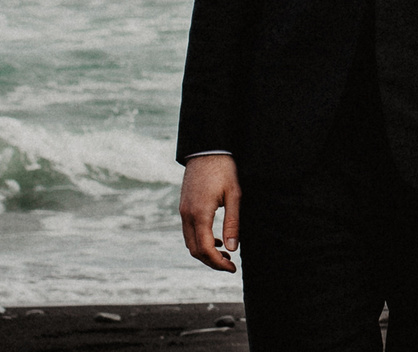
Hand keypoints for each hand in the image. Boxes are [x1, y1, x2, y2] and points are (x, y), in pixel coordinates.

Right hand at [178, 155, 240, 272]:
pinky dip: (200, 241)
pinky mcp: (184, 206)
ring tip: (225, 254)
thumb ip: (232, 223)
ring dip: (205, 252)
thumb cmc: (224, 170)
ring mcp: (183, 211)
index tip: (232, 268)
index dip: (218, 263)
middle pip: (194, 250)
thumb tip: (232, 248)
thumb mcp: (234, 195)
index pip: (205, 249)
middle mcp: (187, 215)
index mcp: (200, 214)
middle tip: (230, 265)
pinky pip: (189, 231)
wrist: (207, 149)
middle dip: (211, 262)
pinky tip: (216, 239)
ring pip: (189, 242)